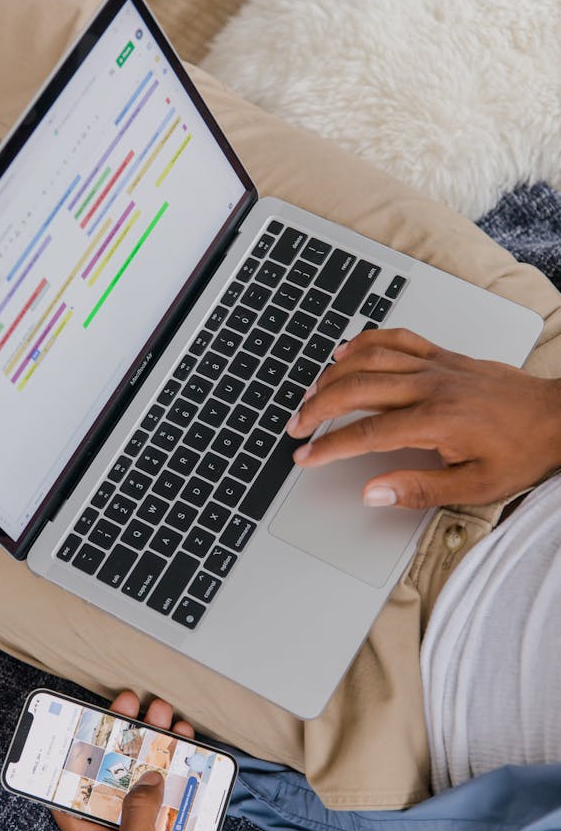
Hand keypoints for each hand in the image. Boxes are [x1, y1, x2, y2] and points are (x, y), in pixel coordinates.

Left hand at [53, 691, 230, 830]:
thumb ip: (135, 810)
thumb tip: (148, 776)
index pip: (68, 787)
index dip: (68, 754)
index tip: (74, 720)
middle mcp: (115, 824)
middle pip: (112, 768)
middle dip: (120, 734)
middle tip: (129, 704)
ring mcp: (146, 821)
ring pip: (145, 769)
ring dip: (153, 740)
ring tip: (161, 713)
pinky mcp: (174, 821)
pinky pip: (175, 782)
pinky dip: (180, 759)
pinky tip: (185, 739)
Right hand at [286, 328, 560, 508]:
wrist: (559, 417)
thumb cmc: (522, 452)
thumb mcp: (475, 486)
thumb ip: (418, 489)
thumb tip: (373, 492)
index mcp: (435, 421)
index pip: (366, 433)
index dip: (329, 445)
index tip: (305, 456)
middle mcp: (430, 387)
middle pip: (357, 389)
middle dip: (318, 407)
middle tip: (296, 425)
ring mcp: (436, 366)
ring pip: (370, 358)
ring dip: (334, 374)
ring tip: (310, 393)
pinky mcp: (444, 356)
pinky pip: (397, 339)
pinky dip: (366, 341)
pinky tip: (346, 351)